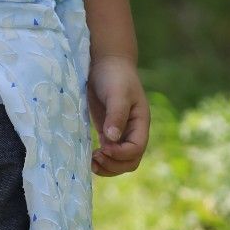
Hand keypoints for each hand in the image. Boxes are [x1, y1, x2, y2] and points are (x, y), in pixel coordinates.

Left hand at [87, 56, 148, 176]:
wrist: (106, 63)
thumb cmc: (114, 75)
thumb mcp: (117, 93)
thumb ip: (116, 115)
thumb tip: (112, 139)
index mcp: (141, 123)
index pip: (136, 148)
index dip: (121, 153)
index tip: (103, 146)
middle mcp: (133, 131)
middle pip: (130, 161)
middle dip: (114, 164)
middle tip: (95, 157)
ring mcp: (121, 134)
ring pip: (119, 161)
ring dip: (107, 166)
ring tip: (91, 162)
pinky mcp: (107, 132)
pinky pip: (108, 154)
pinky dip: (101, 160)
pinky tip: (89, 157)